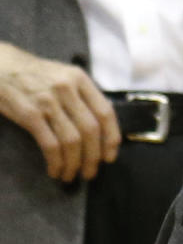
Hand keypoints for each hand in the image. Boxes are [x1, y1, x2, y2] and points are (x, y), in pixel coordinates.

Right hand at [0, 42, 120, 181]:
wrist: (2, 67)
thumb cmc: (35, 76)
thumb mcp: (64, 76)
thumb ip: (82, 96)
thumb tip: (102, 127)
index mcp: (80, 79)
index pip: (105, 112)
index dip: (110, 138)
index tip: (109, 157)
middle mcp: (67, 89)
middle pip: (90, 130)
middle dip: (93, 158)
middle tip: (90, 173)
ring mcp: (48, 102)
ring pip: (72, 141)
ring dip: (74, 164)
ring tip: (70, 175)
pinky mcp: (30, 115)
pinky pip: (51, 145)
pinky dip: (56, 162)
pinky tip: (55, 170)